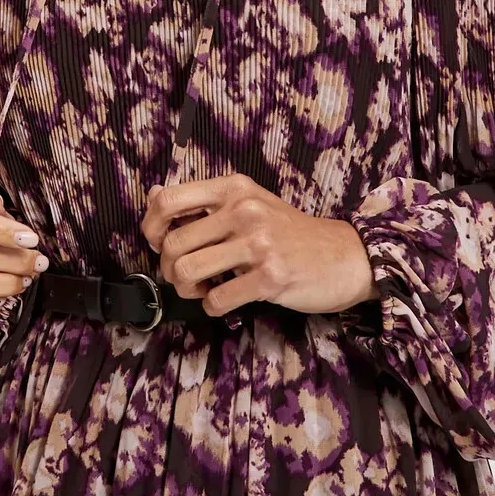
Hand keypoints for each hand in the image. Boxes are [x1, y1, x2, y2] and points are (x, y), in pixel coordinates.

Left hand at [140, 172, 377, 317]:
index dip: (150, 226)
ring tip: (203, 290)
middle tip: (185, 277)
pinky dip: (212, 307)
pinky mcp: (270, 277)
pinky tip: (224, 301)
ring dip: (186, 290)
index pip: (168, 199)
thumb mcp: (248, 204)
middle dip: (168, 268)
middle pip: (172, 243)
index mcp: (234, 188)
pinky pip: (216, 299)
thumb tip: (153, 194)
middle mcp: (244, 209)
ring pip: (187, 271)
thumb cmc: (290, 233)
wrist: (344, 256)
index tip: (158, 243)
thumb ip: (202, 201)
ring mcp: (258, 243)